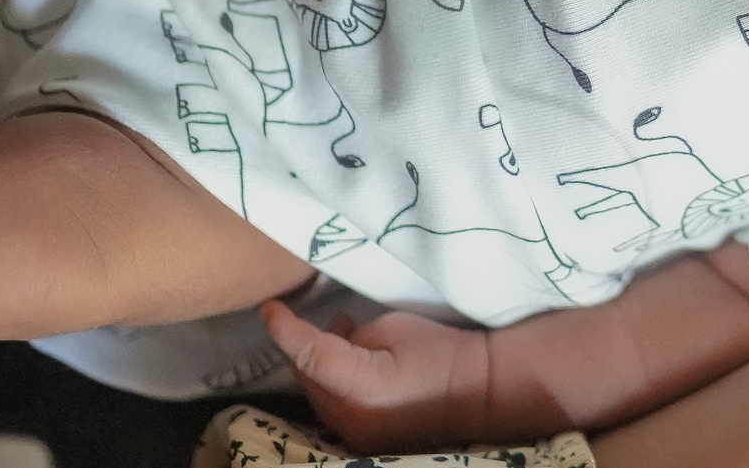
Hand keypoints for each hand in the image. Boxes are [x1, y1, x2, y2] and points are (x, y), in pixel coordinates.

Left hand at [262, 301, 502, 452]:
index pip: (309, 354)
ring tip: (341, 336)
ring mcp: (356, 436)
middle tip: (322, 318)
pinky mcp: (364, 440)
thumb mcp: (394, 328)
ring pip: (317, 395)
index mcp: (362, 387)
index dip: (285, 329)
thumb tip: (333, 342)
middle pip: (307, 378)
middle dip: (303, 346)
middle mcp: (351, 420)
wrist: (479, 391)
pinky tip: (350, 365)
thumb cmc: (442, 352)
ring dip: (318, 367)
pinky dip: (332, 385)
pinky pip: (332, 408)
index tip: (269, 308)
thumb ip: (351, 337)